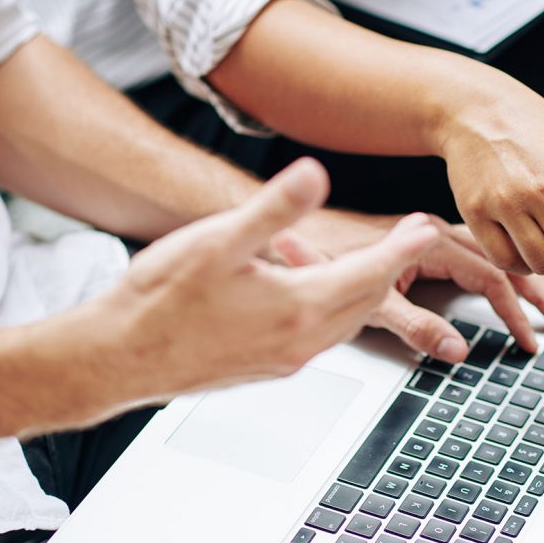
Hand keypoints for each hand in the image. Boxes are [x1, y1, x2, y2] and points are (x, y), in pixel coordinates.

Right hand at [90, 158, 438, 401]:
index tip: (424, 225)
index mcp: (297, 306)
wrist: (119, 358)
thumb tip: (315, 176)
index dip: (401, 246)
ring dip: (367, 292)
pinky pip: (320, 337)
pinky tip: (321, 300)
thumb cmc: (160, 301)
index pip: (370, 272)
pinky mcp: (266, 366)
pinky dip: (336, 313)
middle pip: (365, 301)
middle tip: (413, 241)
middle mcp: (300, 339)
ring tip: (379, 267)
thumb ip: (273, 209)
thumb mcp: (218, 240)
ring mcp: (284, 358)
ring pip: (346, 323)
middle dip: (394, 267)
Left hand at [282, 211, 543, 363]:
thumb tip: (456, 350)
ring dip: (526, 278)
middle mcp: (435, 232)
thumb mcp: (370, 304)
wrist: (296, 233)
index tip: (528, 340)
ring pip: (495, 253)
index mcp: (430, 242)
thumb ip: (414, 326)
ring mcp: (430, 234)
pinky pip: (479, 250)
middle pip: (505, 260)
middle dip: (539, 293)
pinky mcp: (423, 240)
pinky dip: (504, 268)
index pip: (490, 277)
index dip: (513, 312)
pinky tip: (513, 281)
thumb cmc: (326, 261)